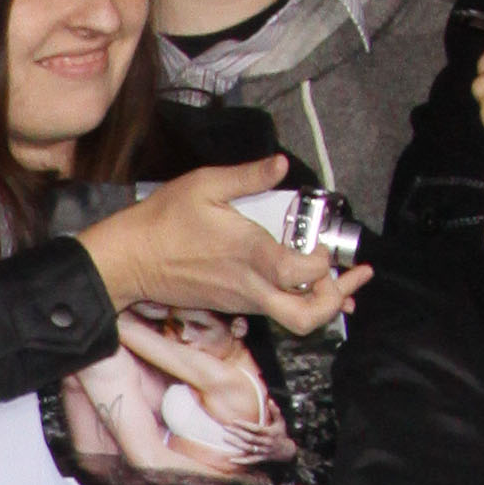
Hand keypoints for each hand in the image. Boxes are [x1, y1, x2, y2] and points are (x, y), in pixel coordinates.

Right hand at [79, 157, 371, 337]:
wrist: (129, 261)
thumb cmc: (162, 222)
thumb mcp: (206, 185)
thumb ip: (249, 176)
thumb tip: (281, 165)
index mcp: (250, 255)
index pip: (303, 273)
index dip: (325, 263)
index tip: (325, 243)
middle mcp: (251, 286)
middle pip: (306, 315)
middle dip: (338, 301)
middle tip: (354, 278)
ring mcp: (242, 300)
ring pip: (293, 319)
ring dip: (323, 303)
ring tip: (341, 283)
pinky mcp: (232, 304)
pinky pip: (274, 310)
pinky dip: (297, 301)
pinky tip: (303, 282)